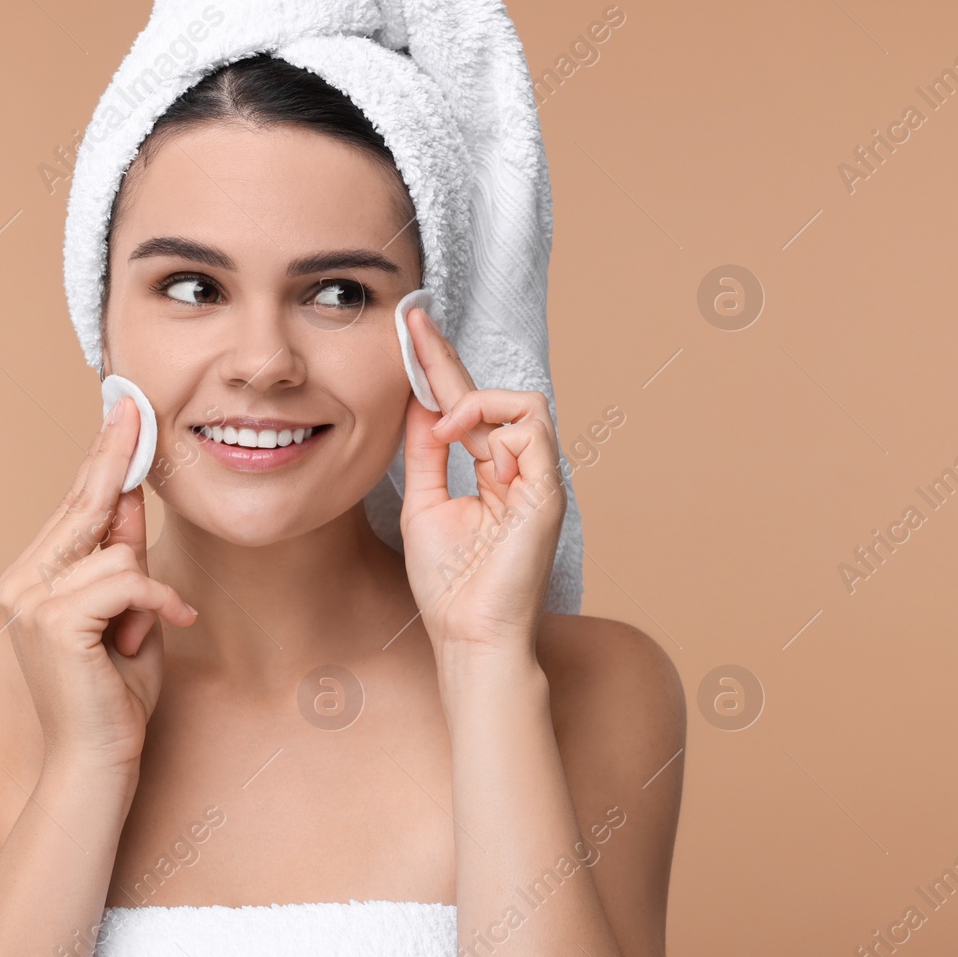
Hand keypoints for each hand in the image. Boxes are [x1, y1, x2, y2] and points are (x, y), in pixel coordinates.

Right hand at [0, 395, 197, 777]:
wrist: (99, 760)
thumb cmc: (115, 696)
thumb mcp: (132, 613)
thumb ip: (124, 560)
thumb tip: (129, 499)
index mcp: (35, 576)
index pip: (75, 505)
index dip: (102, 457)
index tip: (122, 412)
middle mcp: (23, 580)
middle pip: (85, 505)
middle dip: (117, 459)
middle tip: (137, 409)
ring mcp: (32, 598)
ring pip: (117, 550)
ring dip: (149, 592)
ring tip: (145, 634)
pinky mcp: (54, 619)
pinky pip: (128, 580)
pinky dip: (159, 602)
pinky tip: (174, 625)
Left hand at [398, 304, 566, 658]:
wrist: (469, 635)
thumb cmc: (448, 587)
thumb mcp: (424, 504)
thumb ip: (425, 454)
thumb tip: (419, 403)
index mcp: (492, 475)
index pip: (467, 410)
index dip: (439, 370)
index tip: (410, 333)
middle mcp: (519, 472)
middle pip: (490, 396)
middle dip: (447, 357)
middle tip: (413, 322)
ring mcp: (537, 480)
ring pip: (522, 403)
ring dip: (474, 400)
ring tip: (440, 425)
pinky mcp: (547, 490)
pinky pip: (533, 426)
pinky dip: (490, 420)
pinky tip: (456, 438)